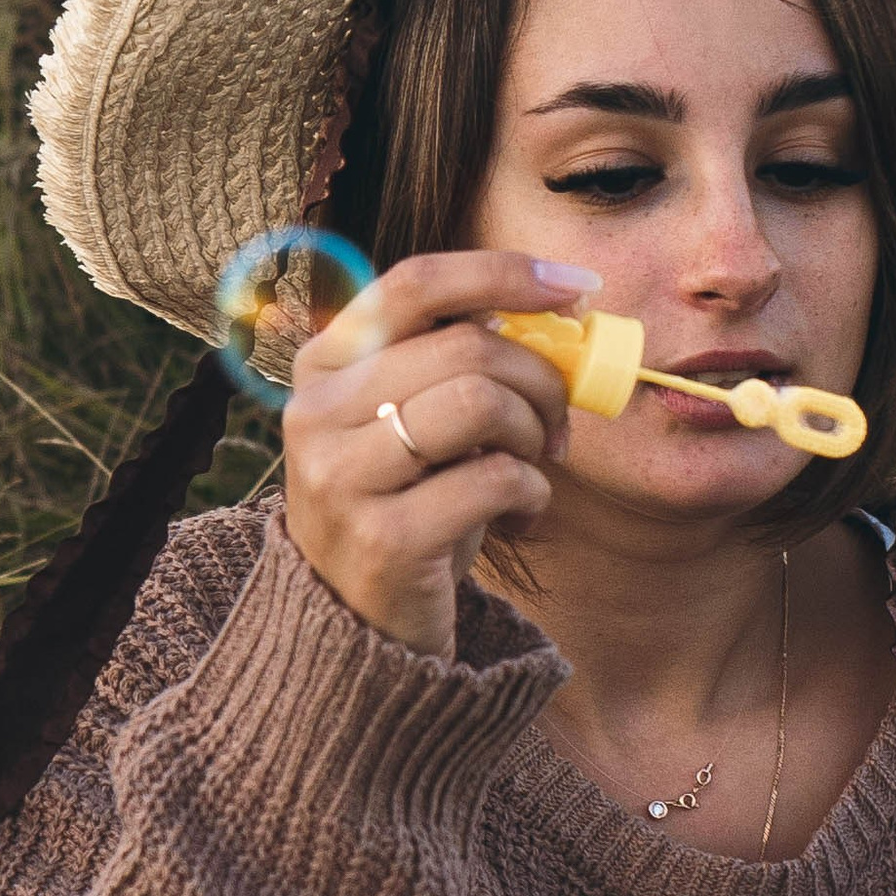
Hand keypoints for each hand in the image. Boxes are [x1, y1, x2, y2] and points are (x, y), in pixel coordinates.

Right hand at [282, 249, 594, 656]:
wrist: (357, 623)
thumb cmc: (405, 502)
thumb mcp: (415, 420)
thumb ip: (458, 362)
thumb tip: (560, 312)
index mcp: (325, 364)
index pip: (415, 284)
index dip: (502, 272)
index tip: (577, 286)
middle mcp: (318, 411)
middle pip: (465, 346)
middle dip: (540, 378)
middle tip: (560, 418)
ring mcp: (340, 476)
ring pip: (480, 402)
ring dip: (534, 432)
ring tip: (534, 463)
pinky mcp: (382, 538)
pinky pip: (493, 480)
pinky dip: (531, 491)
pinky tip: (520, 512)